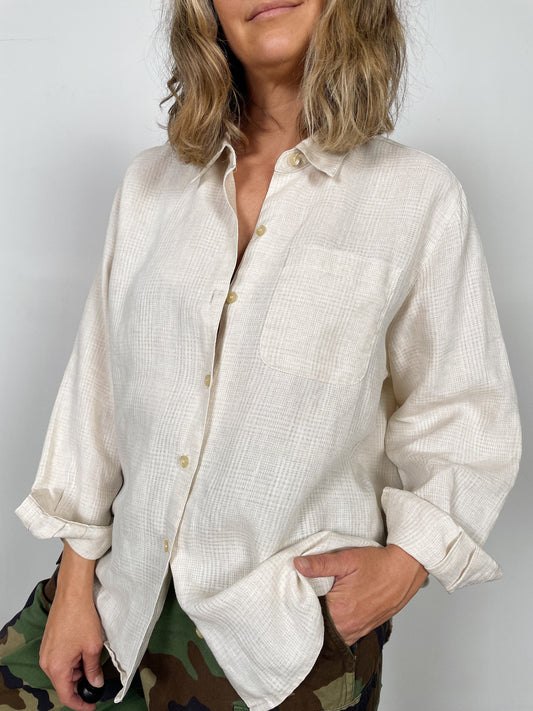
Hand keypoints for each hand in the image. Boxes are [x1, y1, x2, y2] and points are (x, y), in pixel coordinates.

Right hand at [39, 591, 103, 710]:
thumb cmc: (81, 616)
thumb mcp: (92, 647)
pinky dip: (71, 661)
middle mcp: (47, 662)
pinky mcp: (49, 643)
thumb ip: (93, 669)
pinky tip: (83, 650)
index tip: (91, 705)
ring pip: (62, 671)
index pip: (67, 695)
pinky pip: (59, 660)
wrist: (72, 594)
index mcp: (56, 667)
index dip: (80, 703)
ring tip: (92, 658)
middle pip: (64, 683)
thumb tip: (95, 682)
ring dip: (77, 671)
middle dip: (80, 684)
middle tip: (96, 678)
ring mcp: (46, 652)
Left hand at [294, 545, 427, 645]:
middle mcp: (348, 627)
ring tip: (317, 606)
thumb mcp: (346, 559)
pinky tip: (332, 613)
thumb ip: (320, 564)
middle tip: (303, 599)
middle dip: (309, 616)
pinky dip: (336, 627)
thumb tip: (297, 564)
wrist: (404, 570)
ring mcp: (358, 631)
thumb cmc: (378, 565)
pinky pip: (345, 635)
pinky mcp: (366, 630)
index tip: (294, 595)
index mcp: (340, 611)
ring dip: (323, 623)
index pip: (308, 616)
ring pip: (331, 634)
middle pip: (319, 628)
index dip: (299, 606)